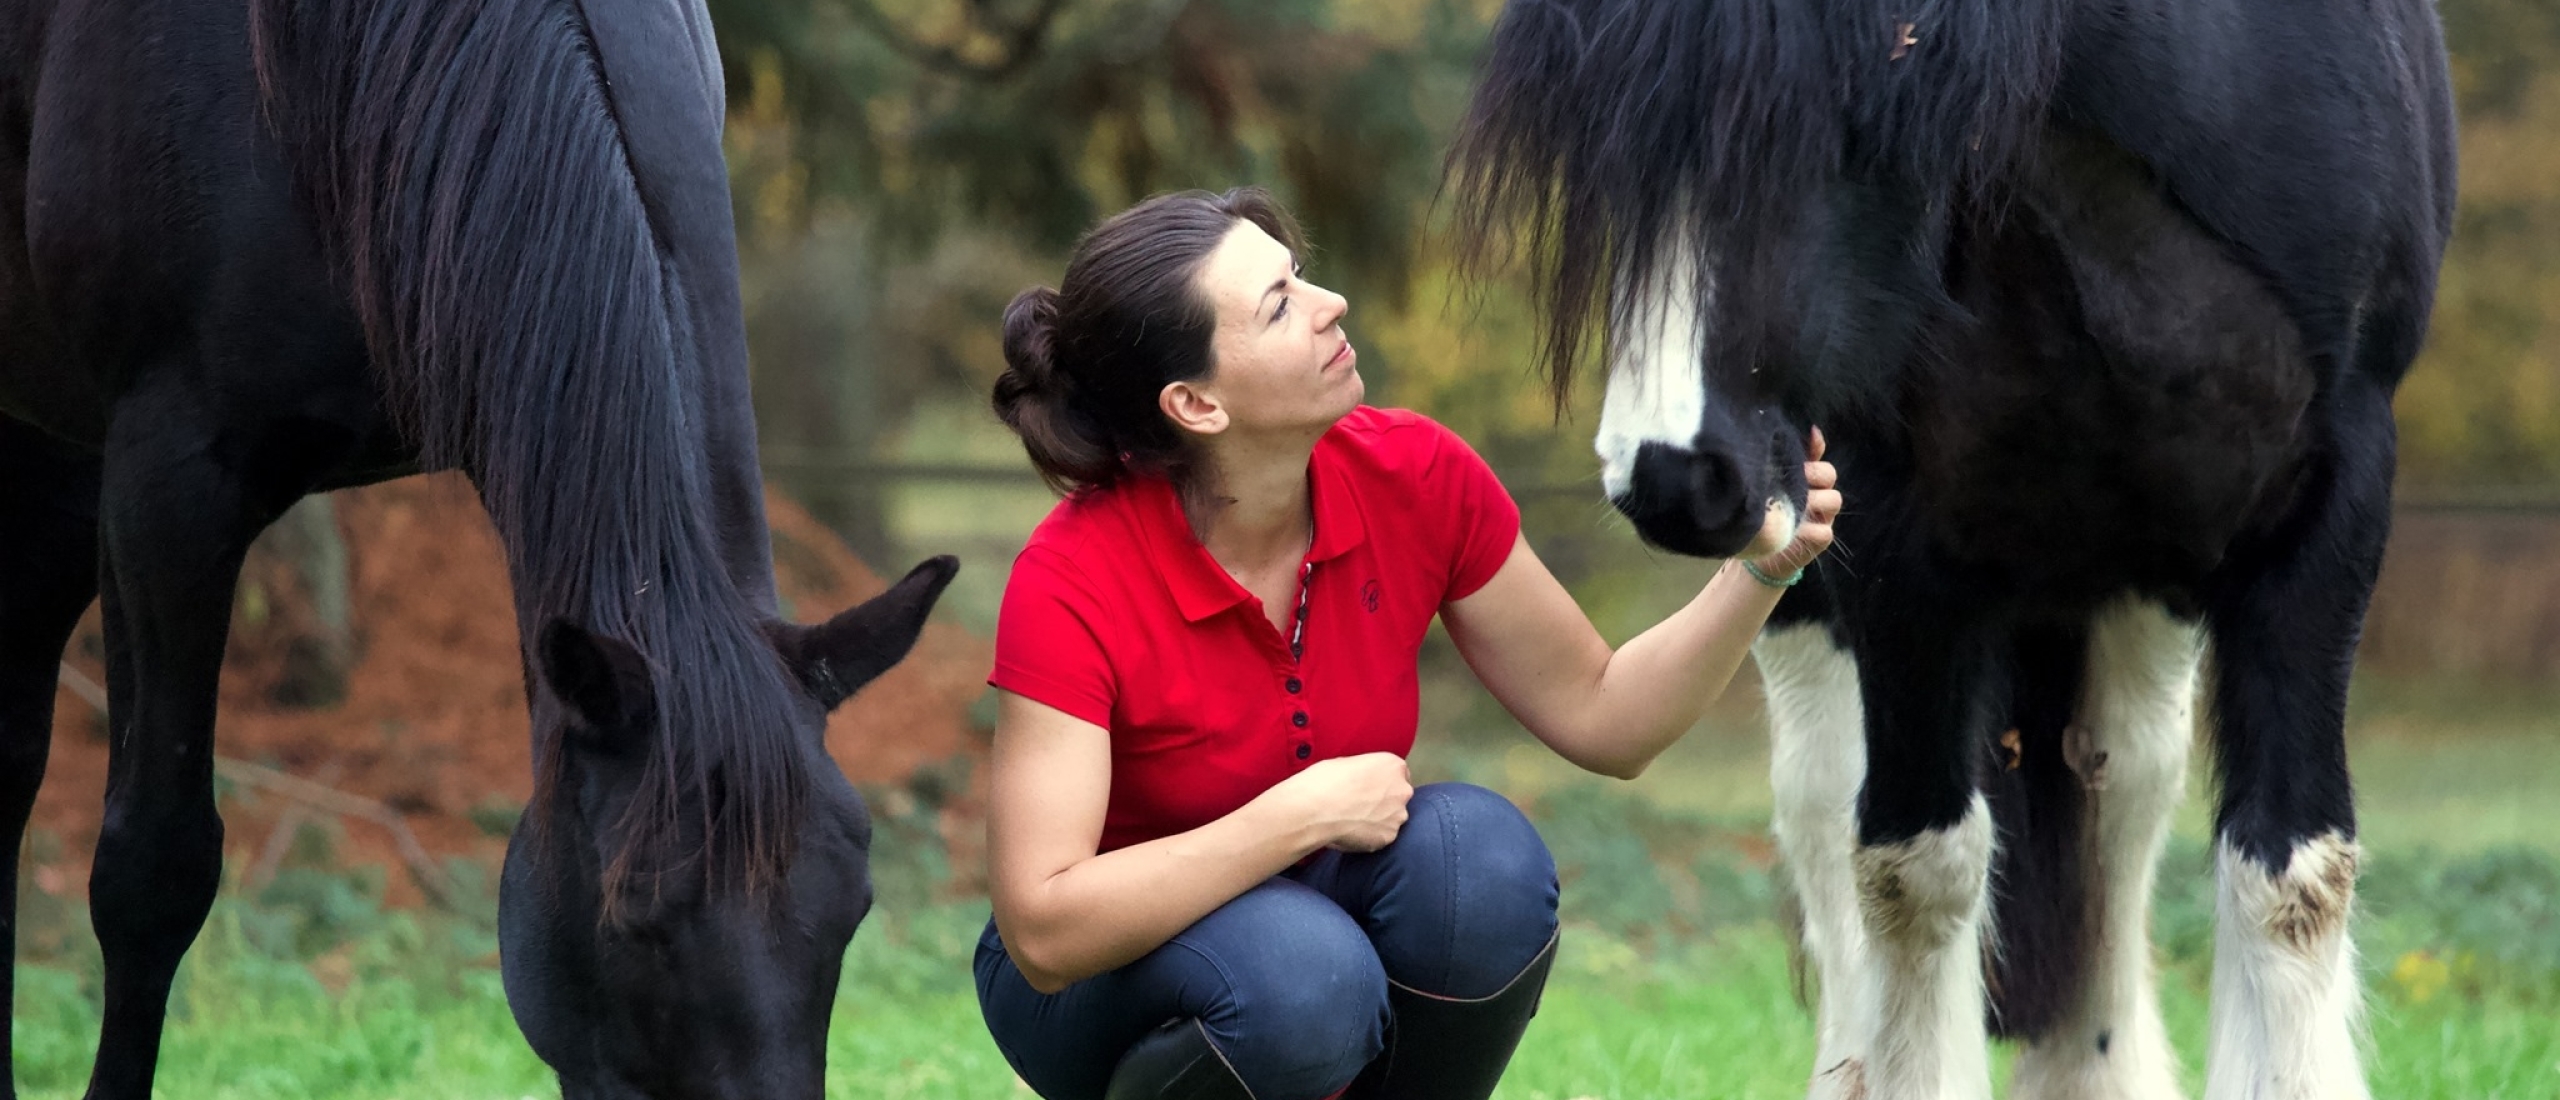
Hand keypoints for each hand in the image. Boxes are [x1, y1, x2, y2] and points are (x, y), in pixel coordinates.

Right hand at [1274, 752, 1412, 852]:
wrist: (1315, 809)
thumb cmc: (1324, 781)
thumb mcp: (1346, 763)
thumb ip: (1364, 772)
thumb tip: (1361, 780)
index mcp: (1393, 766)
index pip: (1397, 774)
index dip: (1381, 782)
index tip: (1369, 788)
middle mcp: (1402, 790)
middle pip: (1398, 797)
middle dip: (1384, 801)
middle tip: (1359, 806)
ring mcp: (1397, 815)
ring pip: (1392, 818)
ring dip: (1378, 820)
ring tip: (1353, 821)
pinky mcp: (1388, 837)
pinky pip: (1381, 836)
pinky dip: (1370, 836)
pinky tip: (1352, 832)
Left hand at [1750, 427, 1839, 577]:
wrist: (1758, 550)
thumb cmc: (1766, 513)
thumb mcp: (1770, 485)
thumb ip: (1784, 461)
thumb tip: (1808, 431)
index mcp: (1808, 480)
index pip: (1820, 459)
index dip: (1814, 453)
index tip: (1801, 453)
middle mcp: (1820, 495)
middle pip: (1830, 475)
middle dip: (1813, 474)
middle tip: (1793, 478)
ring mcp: (1824, 517)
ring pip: (1833, 499)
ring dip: (1812, 500)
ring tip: (1790, 504)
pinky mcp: (1822, 539)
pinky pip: (1824, 530)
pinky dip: (1808, 530)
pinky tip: (1790, 529)